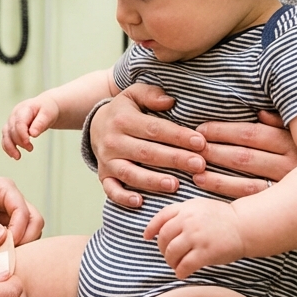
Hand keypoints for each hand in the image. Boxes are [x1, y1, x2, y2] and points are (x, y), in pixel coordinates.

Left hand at [0, 177, 44, 246]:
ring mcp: (7, 217)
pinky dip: (10, 250)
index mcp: (4, 188)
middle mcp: (10, 201)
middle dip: (26, 238)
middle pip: (34, 221)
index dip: (19, 229)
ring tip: (0, 254)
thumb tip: (4, 239)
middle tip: (9, 252)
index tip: (7, 243)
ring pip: (28, 233)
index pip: (23, 210)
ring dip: (20, 246)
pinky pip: (15, 242)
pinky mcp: (2, 230)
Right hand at [2, 95, 60, 159]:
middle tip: (31, 148)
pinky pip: (6, 138)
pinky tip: (13, 155)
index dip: (22, 134)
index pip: (19, 122)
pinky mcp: (11, 128)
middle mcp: (15, 114)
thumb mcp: (48, 114)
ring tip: (17, 157)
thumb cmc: (47, 109)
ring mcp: (11, 121)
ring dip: (10, 147)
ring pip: (6, 134)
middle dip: (19, 141)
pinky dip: (8, 147)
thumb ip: (40, 123)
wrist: (45, 107)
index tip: (28, 143)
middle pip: (12, 130)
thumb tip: (33, 134)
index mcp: (24, 108)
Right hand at [89, 84, 206, 207]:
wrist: (95, 125)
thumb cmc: (124, 111)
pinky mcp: (103, 175)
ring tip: (175, 185)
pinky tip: (140, 202)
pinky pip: (111, 189)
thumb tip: (170, 101)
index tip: (201, 143)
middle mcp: (113, 141)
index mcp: (124, 120)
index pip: (155, 129)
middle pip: (146, 152)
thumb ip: (151, 95)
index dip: (178, 136)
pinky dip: (123, 197)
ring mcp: (107, 160)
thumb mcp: (134, 94)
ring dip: (153, 181)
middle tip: (199, 165)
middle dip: (174, 159)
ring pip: (130, 173)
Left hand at [142, 198, 245, 278]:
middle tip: (168, 255)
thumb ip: (182, 213)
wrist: (245, 226)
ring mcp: (197, 236)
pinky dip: (180, 271)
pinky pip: (185, 265)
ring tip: (175, 265)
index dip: (151, 228)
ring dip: (170, 261)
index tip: (146, 237)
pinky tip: (182, 273)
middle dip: (163, 249)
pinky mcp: (206, 252)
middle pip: (164, 238)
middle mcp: (189, 221)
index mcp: (186, 208)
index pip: (161, 217)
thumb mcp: (200, 207)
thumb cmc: (222, 218)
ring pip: (172, 252)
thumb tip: (160, 228)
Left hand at [192, 111, 296, 198]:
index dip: (224, 131)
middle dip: (214, 151)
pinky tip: (203, 183)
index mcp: (290, 143)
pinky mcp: (278, 206)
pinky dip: (223, 190)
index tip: (201, 129)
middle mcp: (288, 165)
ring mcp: (284, 188)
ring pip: (244, 181)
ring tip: (193, 167)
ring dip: (215, 174)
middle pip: (244, 156)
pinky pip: (247, 199)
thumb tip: (261, 113)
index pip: (251, 134)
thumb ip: (280, 123)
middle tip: (191, 147)